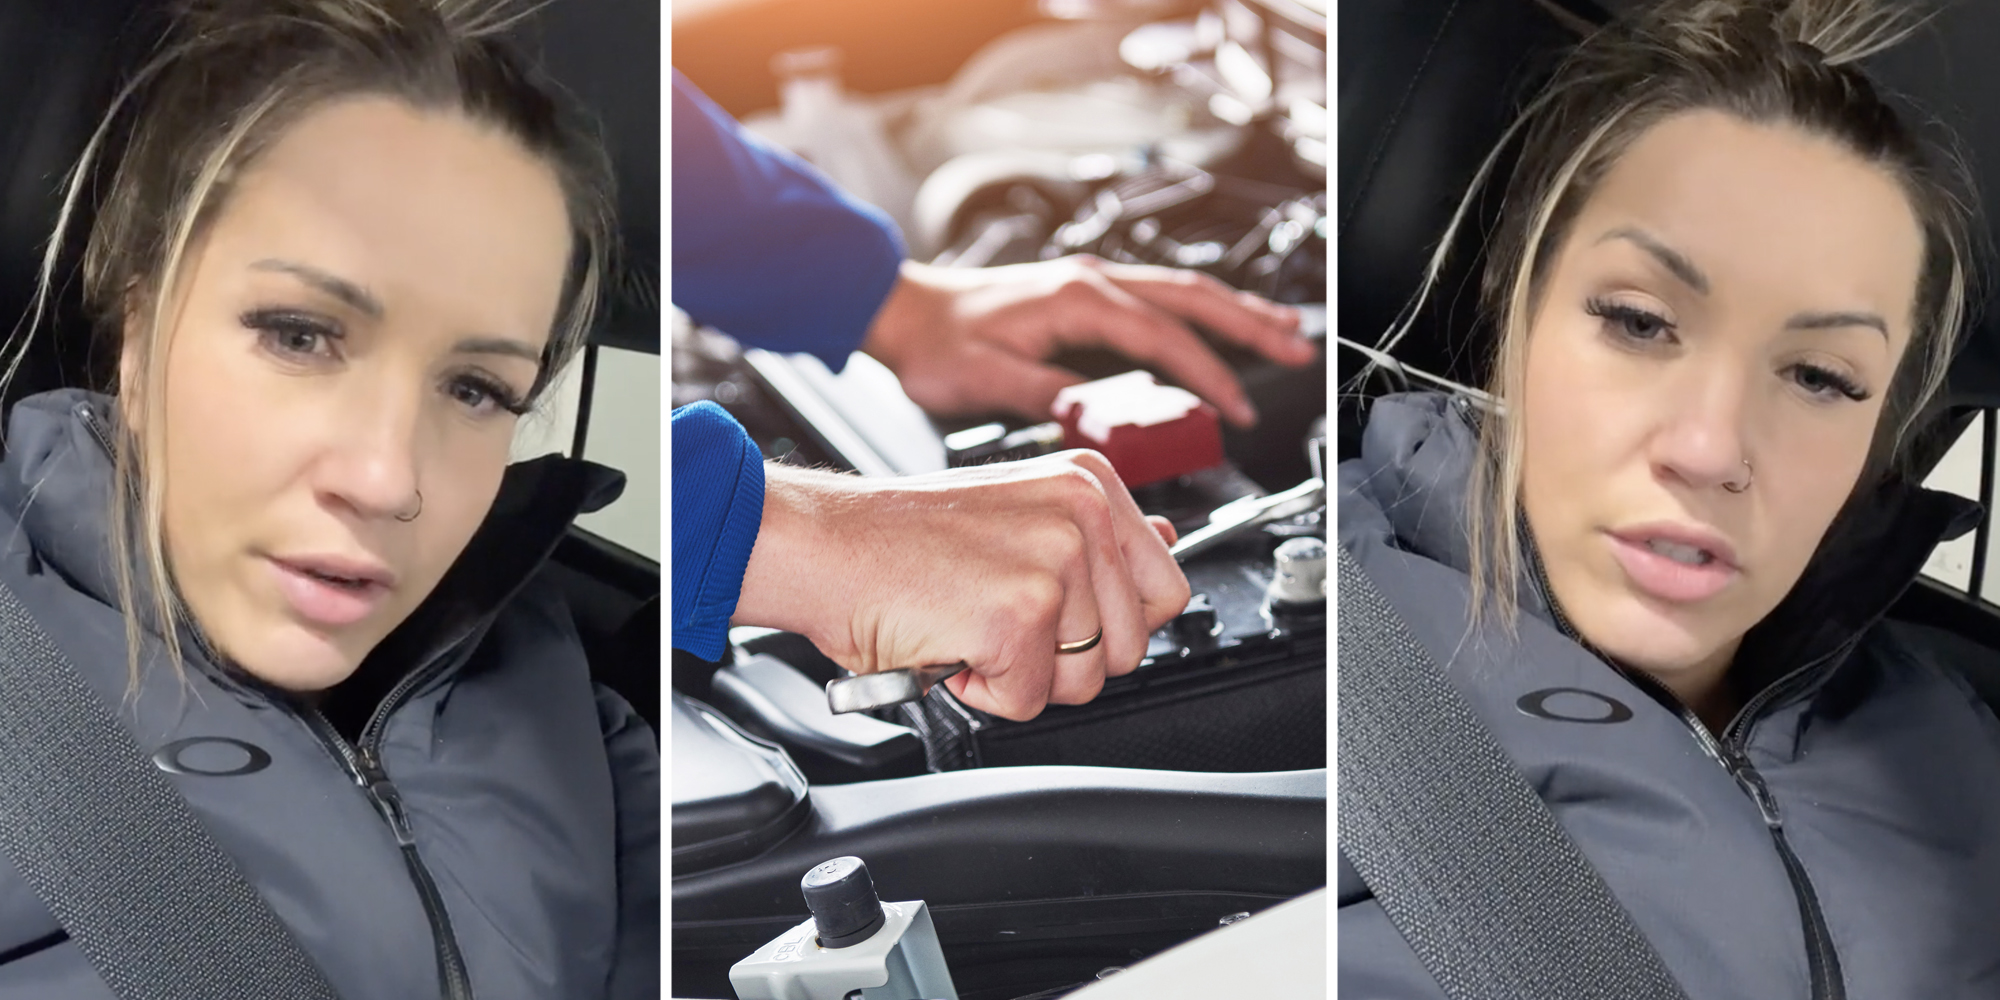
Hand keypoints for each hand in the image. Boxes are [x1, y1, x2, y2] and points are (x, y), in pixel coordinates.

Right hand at [732, 450, 1189, 720]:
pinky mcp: (1019, 615)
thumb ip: (1099, 536)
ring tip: (969, 624)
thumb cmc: (900, 539)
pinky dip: (981, 691)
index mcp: (1089, 483)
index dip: (1109, 625)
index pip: (1166, 588)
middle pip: (1131, 647)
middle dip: (1064, 658)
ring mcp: (1056, 562)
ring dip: (1020, 676)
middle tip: (997, 619)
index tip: (1059, 616)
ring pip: (1083, 682)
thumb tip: (1169, 541)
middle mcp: (1083, 513)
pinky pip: (1026, 701)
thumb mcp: (1018, 513)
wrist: (822, 545)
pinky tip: (949, 641)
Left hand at [860, 256, 1313, 428]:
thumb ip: (1045, 395)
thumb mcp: (984, 380)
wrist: (905, 312)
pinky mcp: (1085, 296)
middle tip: (1297, 349)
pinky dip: (1199, 312)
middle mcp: (1090, 283)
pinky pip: (1159, 298)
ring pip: (1181, 290)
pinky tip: (1218, 327)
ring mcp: (1091, 285)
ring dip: (1234, 312)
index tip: (1235, 410)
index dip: (1206, 375)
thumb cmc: (937, 344)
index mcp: (1076, 301)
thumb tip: (1094, 415)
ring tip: (1283, 332)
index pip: (1163, 338)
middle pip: (1192, 297)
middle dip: (1250, 324)